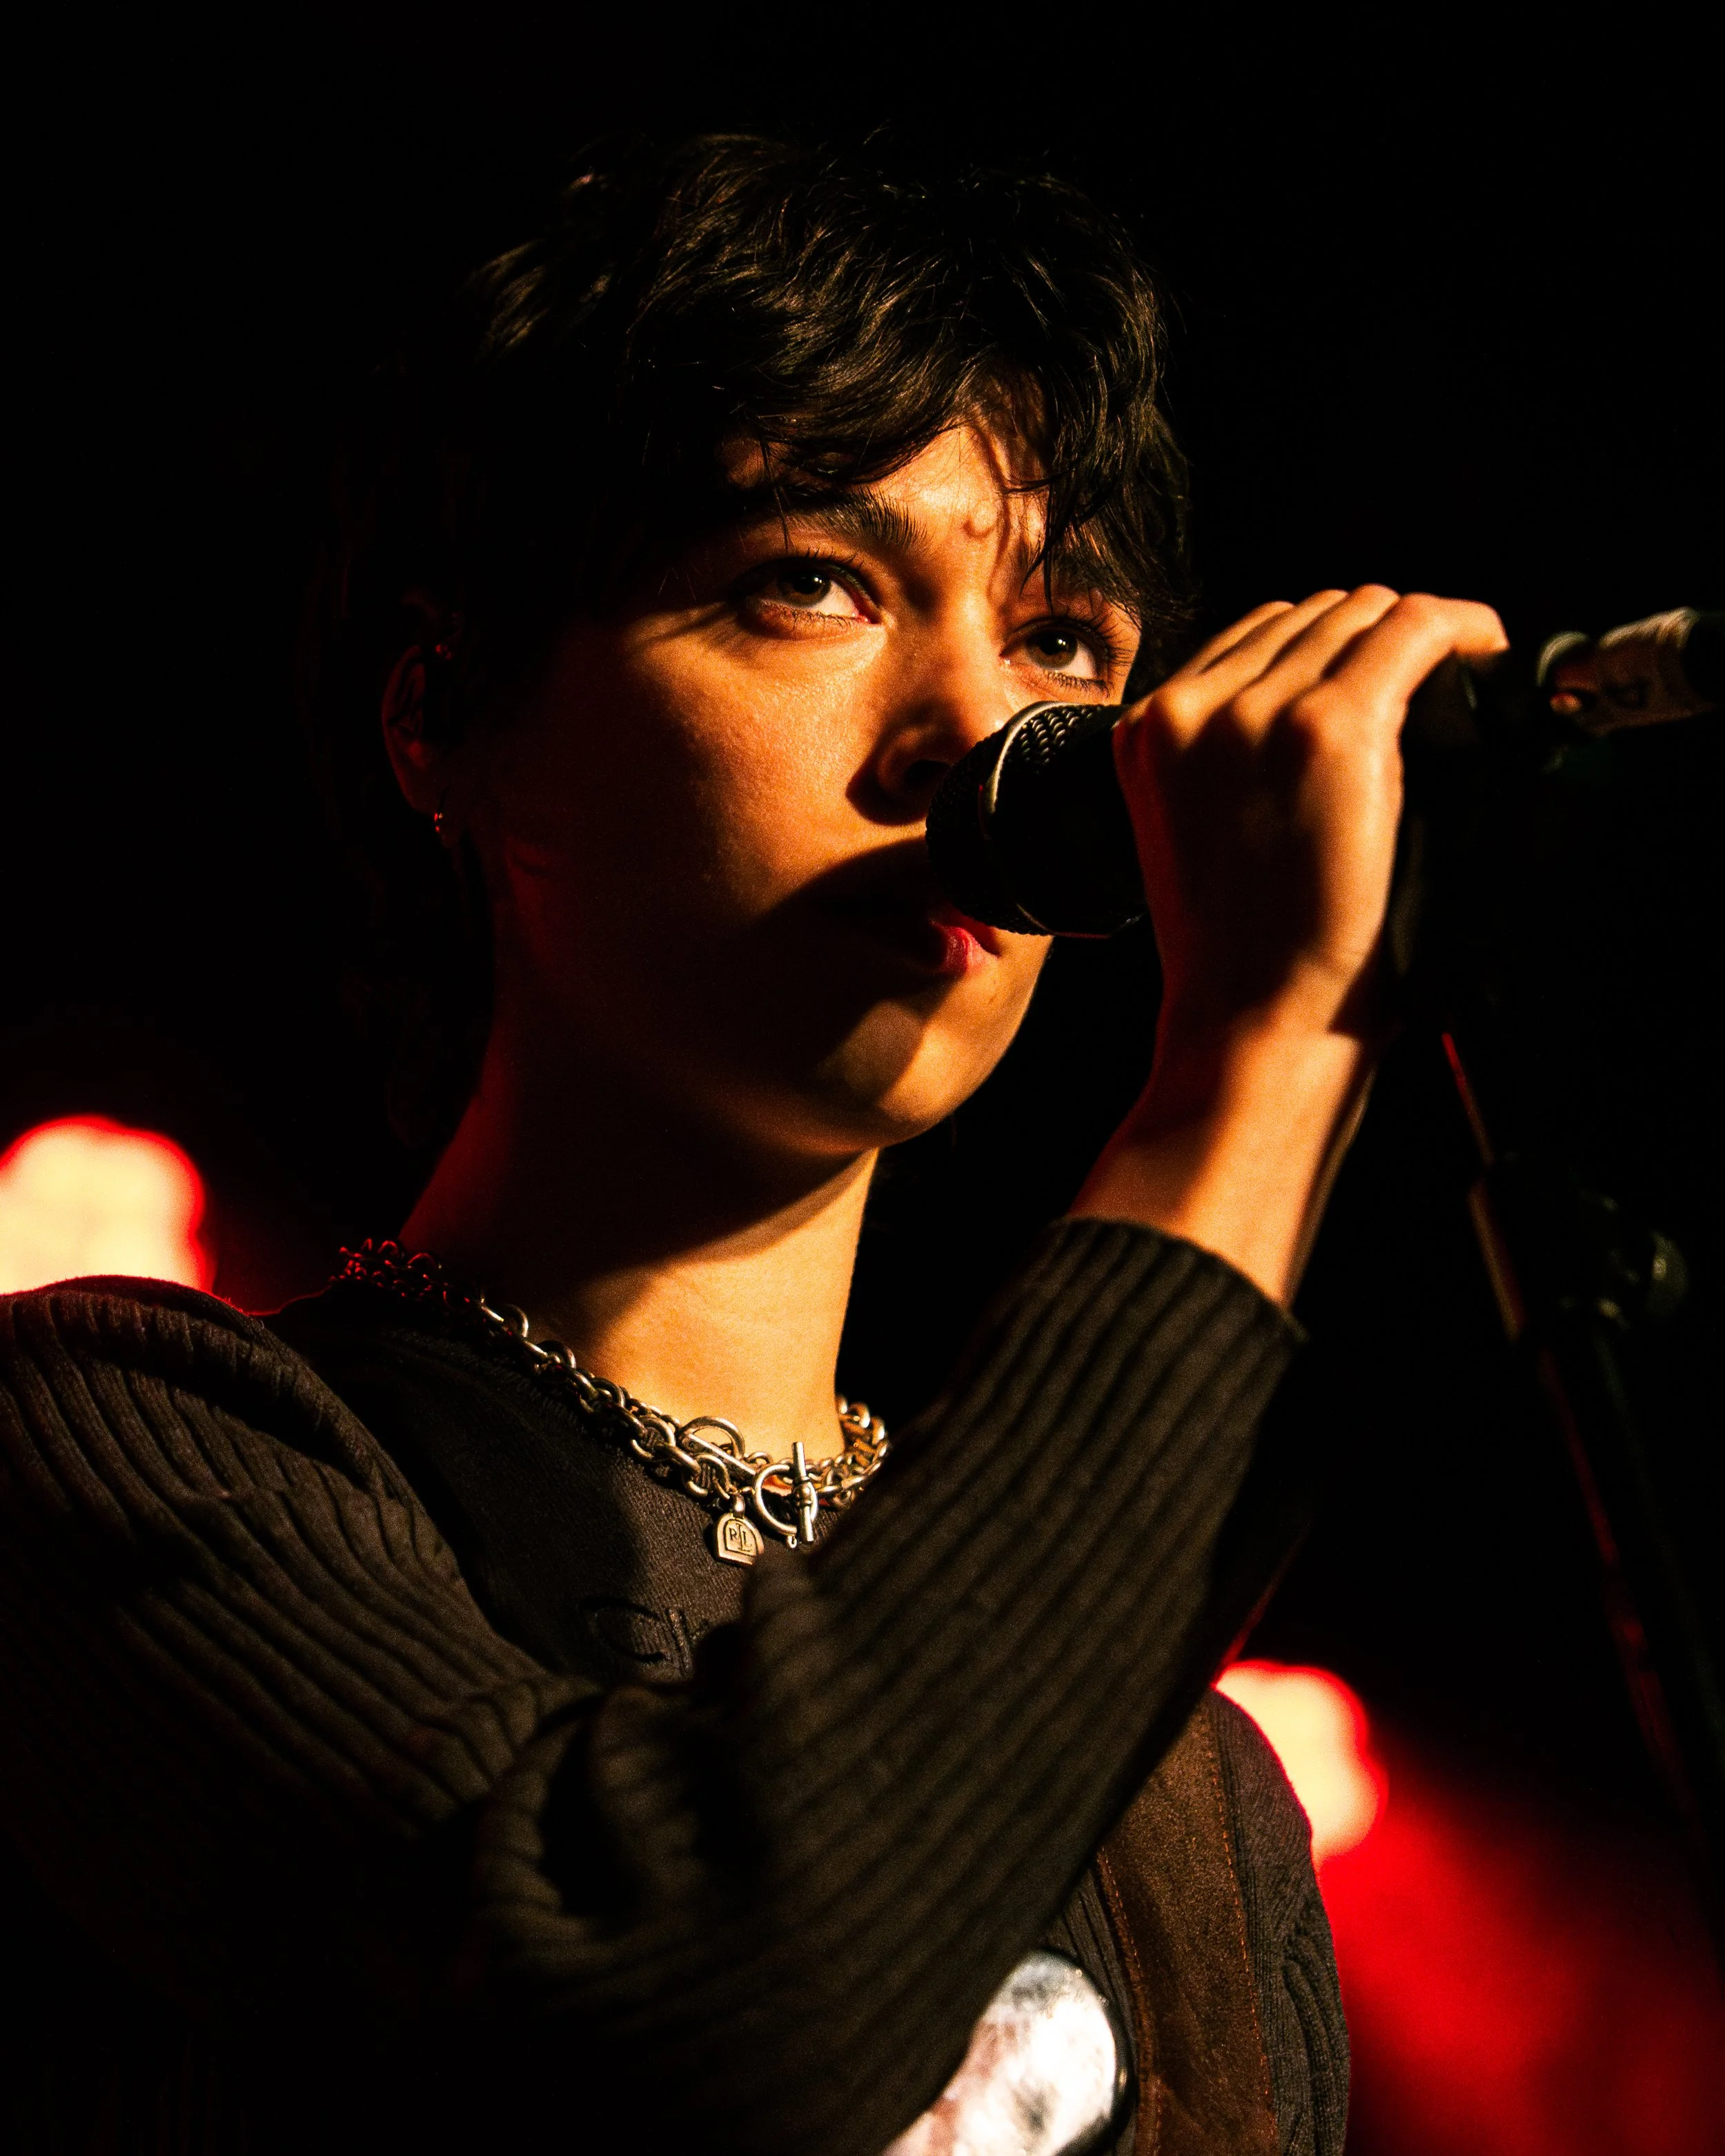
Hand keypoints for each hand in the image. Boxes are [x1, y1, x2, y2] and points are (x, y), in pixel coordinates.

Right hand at [1073, 587, 1507, 1303]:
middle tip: (1423, 686)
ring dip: (1413, 638)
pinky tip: (1487, 647)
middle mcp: (1193, 707)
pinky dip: (1462, 627)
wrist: (1251, 1022)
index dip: (1326, 647)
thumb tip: (1332, 698)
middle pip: (1312, 613)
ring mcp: (1258, 711)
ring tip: (1454, 676)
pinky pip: (1414, 627)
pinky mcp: (1330, 728)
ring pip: (1361, 610)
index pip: (1255, 635)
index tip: (1375, 672)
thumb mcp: (1199, 834)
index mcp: (1147, 730)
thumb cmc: (1240, 956)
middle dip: (1371, 640)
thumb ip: (1232, 759)